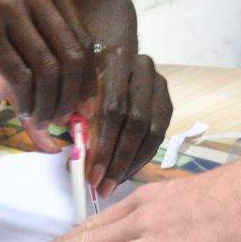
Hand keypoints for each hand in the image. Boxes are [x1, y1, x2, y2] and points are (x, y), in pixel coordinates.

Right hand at [0, 0, 95, 122]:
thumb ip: (37, 25)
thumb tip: (65, 69)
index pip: (82, 36)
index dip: (86, 75)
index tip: (83, 100)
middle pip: (71, 55)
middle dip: (71, 94)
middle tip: (66, 117)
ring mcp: (9, 8)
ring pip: (47, 69)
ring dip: (49, 102)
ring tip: (44, 120)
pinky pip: (19, 76)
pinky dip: (27, 100)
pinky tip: (25, 110)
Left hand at [83, 46, 171, 192]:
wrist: (110, 54)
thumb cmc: (85, 77)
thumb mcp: (74, 92)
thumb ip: (77, 121)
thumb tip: (77, 163)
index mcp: (116, 60)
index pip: (113, 109)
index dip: (103, 146)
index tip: (91, 175)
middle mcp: (142, 68)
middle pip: (136, 122)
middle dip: (118, 160)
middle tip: (102, 186)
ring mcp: (158, 83)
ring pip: (152, 131)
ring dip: (131, 163)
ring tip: (113, 184)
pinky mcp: (166, 100)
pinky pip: (159, 135)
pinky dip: (141, 158)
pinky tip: (125, 172)